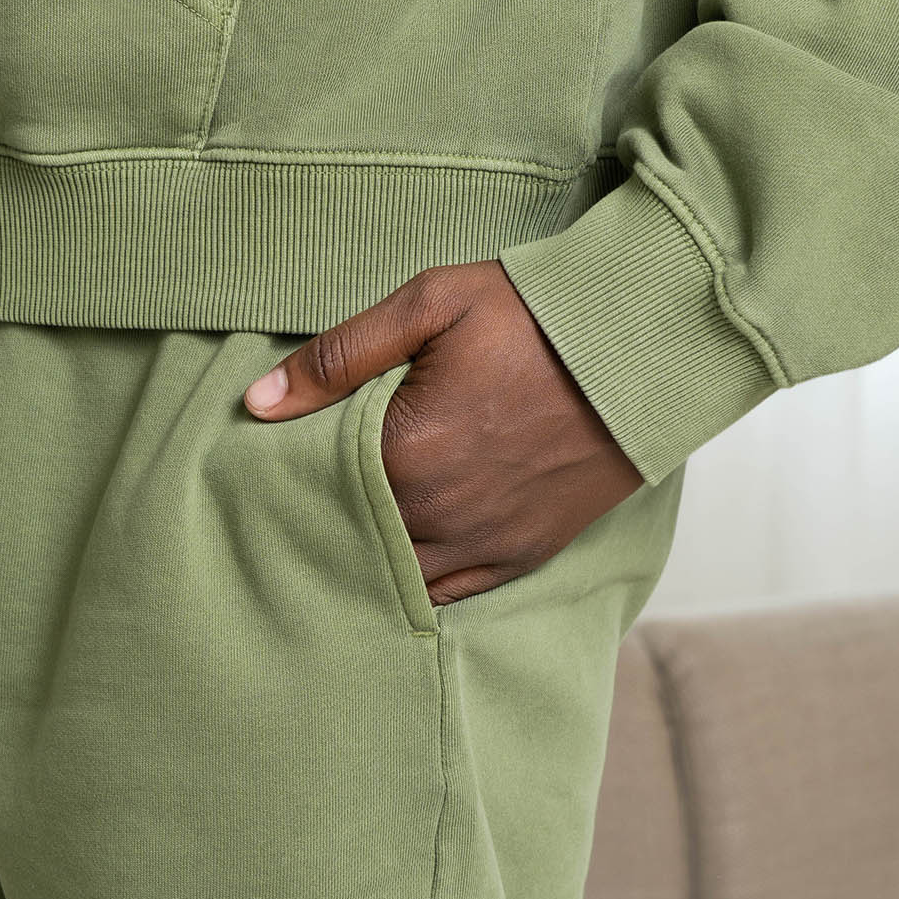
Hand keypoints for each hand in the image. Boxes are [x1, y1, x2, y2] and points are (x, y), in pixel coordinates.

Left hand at [242, 260, 641, 606]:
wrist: (641, 345)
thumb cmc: (533, 316)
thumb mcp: (430, 305)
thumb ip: (338, 356)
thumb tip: (257, 403)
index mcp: (406, 455)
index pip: (313, 487)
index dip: (290, 475)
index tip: (275, 461)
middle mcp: (440, 516)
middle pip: (349, 539)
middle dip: (322, 523)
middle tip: (299, 501)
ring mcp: (484, 545)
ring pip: (394, 577)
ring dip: (367, 558)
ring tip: (345, 529)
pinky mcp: (520, 556)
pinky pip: (448, 593)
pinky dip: (415, 582)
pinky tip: (395, 558)